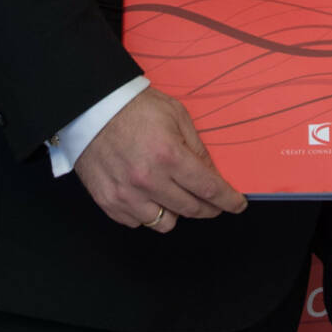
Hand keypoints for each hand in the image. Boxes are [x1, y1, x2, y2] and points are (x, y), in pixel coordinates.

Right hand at [73, 86, 246, 232]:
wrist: (93, 108)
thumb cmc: (136, 107)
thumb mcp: (177, 115)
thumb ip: (196, 147)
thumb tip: (212, 173)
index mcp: (169, 156)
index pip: (208, 189)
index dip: (228, 200)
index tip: (238, 205)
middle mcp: (149, 181)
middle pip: (191, 209)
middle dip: (209, 208)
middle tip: (213, 202)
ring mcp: (127, 195)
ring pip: (165, 223)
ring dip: (176, 211)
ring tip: (175, 195)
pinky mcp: (109, 203)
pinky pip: (138, 222)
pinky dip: (148, 213)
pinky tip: (150, 196)